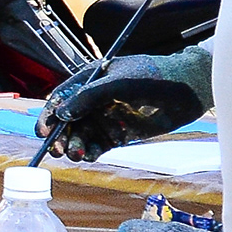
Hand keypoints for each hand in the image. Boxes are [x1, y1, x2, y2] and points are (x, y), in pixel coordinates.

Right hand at [36, 48, 211, 161]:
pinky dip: (91, 152)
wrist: (187, 90)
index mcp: (90, 79)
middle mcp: (94, 99)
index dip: (50, 115)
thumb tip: (63, 113)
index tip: (44, 132)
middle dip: (61, 136)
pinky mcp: (118, 134)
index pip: (61, 98)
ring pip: (81, 135)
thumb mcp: (119, 82)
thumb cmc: (154, 76)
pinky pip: (98, 146)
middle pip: (67, 121)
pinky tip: (91, 155)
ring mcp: (106, 117)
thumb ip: (89, 96)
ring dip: (75, 146)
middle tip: (60, 150)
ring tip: (79, 154)